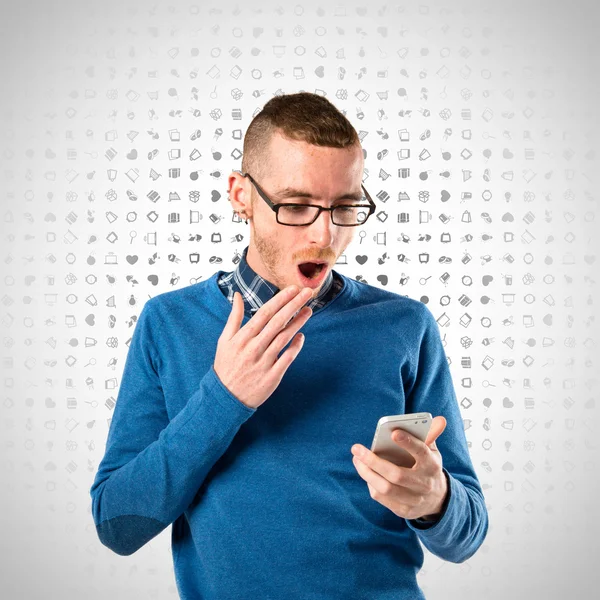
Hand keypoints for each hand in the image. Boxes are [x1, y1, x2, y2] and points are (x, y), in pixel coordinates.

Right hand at [214, 286, 313, 409]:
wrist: (225, 398)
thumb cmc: (226, 365)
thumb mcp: (224, 340)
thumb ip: (234, 317)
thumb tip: (238, 295)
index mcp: (243, 337)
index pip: (265, 313)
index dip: (280, 300)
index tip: (293, 289)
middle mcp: (254, 348)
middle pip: (278, 322)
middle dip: (294, 305)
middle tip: (308, 293)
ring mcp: (264, 362)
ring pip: (284, 338)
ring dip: (298, 323)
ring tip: (309, 310)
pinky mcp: (272, 376)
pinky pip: (288, 358)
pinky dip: (296, 347)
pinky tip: (301, 336)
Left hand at [351, 416, 447, 520]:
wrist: (437, 499)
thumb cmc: (428, 467)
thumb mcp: (432, 451)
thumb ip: (430, 434)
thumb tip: (438, 419)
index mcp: (432, 465)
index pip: (421, 452)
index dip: (408, 442)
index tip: (393, 432)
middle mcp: (424, 484)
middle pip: (396, 474)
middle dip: (373, 461)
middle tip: (356, 448)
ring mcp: (415, 500)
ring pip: (386, 488)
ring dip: (367, 473)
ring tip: (356, 459)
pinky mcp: (404, 510)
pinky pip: (382, 498)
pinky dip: (371, 484)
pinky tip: (365, 472)